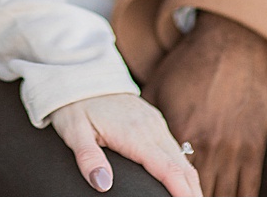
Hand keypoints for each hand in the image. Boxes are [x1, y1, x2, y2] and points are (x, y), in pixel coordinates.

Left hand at [50, 93, 201, 195]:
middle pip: (183, 169)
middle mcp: (151, 128)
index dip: (183, 194)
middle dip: (193, 194)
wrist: (80, 72)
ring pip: (183, 160)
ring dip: (190, 183)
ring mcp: (155, 123)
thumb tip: (103, 184)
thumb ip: (88, 157)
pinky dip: (182, 170)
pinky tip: (180, 183)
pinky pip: (175, 149)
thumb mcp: (73, 130)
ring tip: (190, 202)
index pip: (169, 170)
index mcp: (135, 133)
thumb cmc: (74, 103)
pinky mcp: (153, 121)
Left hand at [143, 11, 266, 195]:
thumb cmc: (188, 66)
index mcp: (178, 131)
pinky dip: (237, 199)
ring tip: (197, 202)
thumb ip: (144, 122)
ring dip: (212, 200)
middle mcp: (208, 144)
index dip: (167, 195)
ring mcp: (234, 148)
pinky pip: (249, 187)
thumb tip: (114, 161)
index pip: (170, 177)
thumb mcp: (154, 89)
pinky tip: (224, 200)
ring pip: (224, 194)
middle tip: (180, 203)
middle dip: (189, 199)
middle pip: (198, 191)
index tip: (163, 203)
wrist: (231, 45)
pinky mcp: (253, 147)